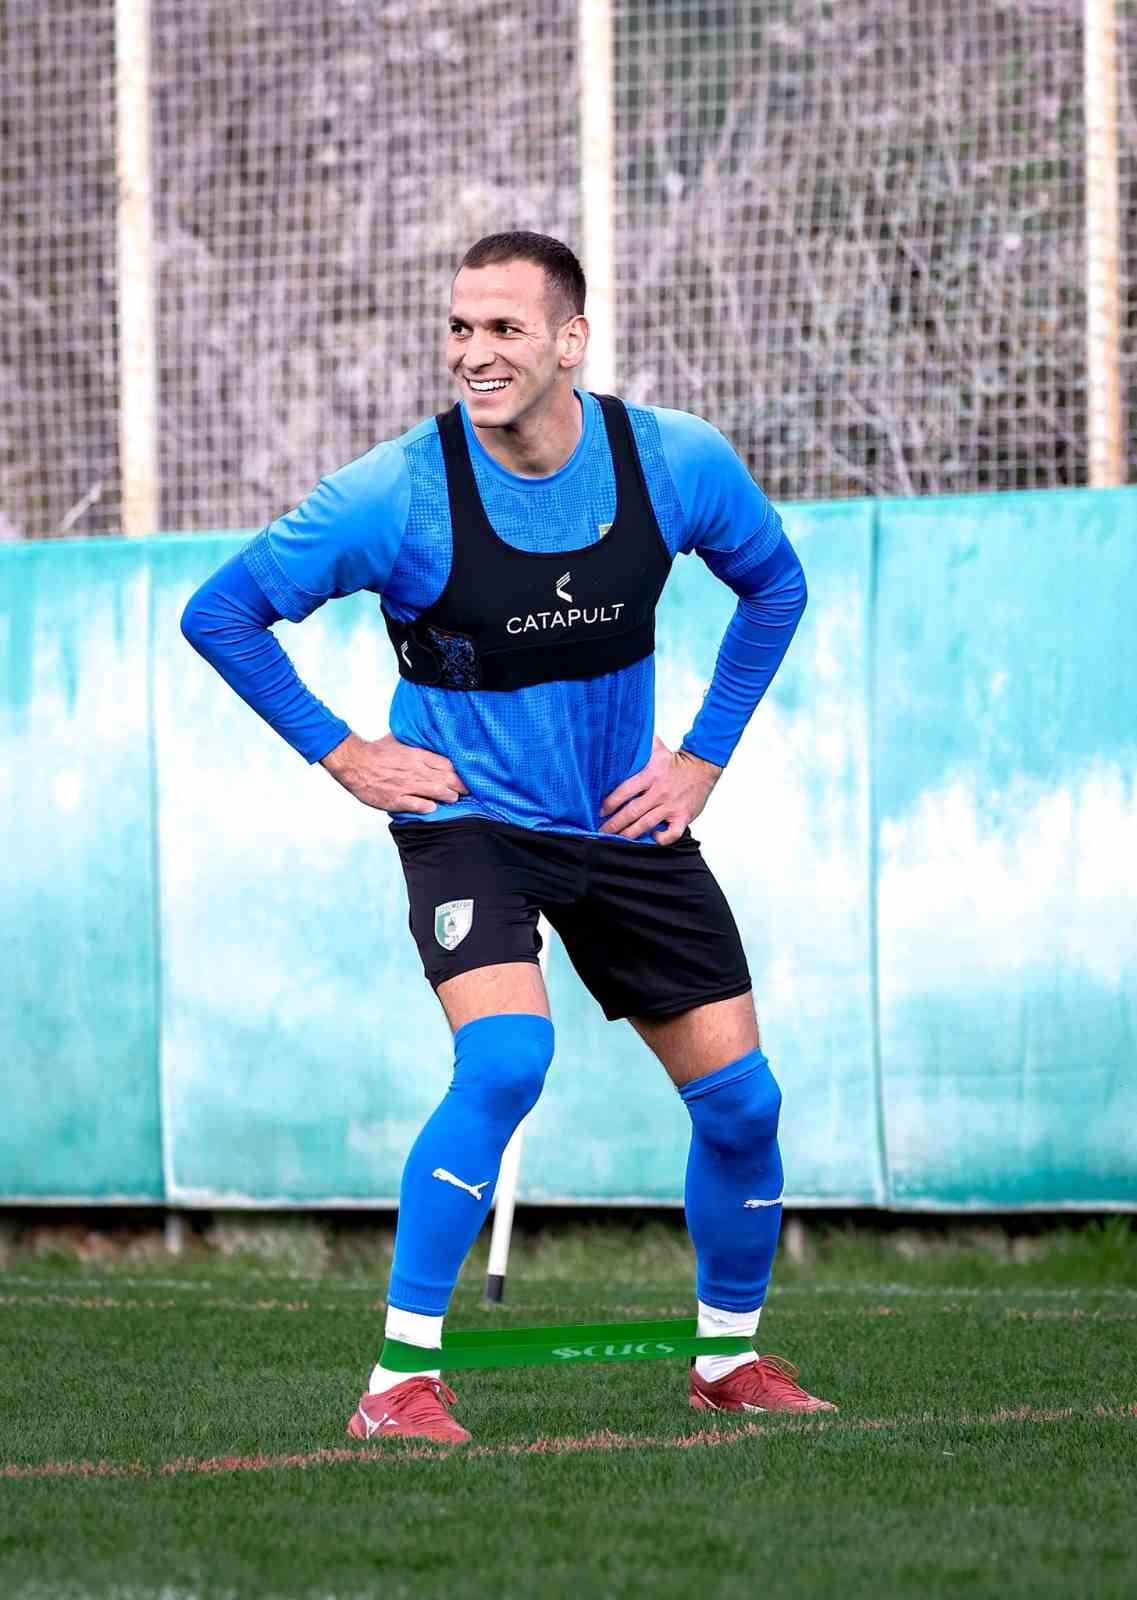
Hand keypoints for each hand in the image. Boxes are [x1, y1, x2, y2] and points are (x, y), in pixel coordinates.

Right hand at [320, 732, 467, 813]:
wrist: (354, 763)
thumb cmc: (376, 751)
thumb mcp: (399, 740)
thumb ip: (415, 742)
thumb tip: (426, 737)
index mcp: (418, 755)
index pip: (447, 764)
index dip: (459, 772)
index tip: (465, 777)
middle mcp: (416, 771)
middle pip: (446, 779)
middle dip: (460, 786)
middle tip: (467, 791)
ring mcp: (406, 786)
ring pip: (436, 792)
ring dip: (448, 796)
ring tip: (453, 799)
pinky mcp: (396, 799)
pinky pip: (417, 804)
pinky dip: (427, 806)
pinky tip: (433, 807)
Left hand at [599, 736, 721, 843]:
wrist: (703, 767)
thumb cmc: (677, 761)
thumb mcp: (656, 748)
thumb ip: (639, 745)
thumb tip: (621, 734)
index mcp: (652, 774)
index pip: (625, 791)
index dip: (610, 803)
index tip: (600, 811)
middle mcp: (660, 792)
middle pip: (632, 811)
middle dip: (615, 823)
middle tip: (602, 830)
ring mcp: (672, 806)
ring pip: (647, 824)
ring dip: (630, 834)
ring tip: (617, 838)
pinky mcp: (683, 816)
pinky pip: (672, 833)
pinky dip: (661, 838)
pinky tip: (652, 836)